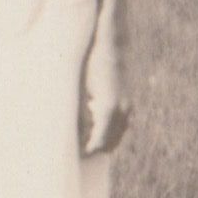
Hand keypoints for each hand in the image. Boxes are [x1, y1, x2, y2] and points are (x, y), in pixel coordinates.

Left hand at [79, 34, 130, 155]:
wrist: (111, 41)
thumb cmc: (88, 61)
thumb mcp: (78, 89)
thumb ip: (78, 115)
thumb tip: (75, 136)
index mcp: (108, 109)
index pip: (97, 143)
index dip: (84, 152)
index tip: (69, 157)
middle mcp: (122, 111)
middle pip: (108, 144)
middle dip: (92, 150)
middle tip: (73, 152)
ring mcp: (127, 106)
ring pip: (116, 137)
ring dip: (101, 142)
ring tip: (82, 142)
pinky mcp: (127, 102)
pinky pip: (120, 126)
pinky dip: (108, 133)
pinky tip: (93, 129)